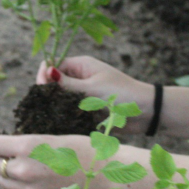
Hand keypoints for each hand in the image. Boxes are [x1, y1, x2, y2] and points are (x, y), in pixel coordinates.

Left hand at [0, 133, 110, 188]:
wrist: (109, 174)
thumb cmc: (86, 148)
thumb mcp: (54, 138)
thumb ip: (28, 144)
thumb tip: (8, 147)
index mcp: (28, 147)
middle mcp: (25, 169)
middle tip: (1, 150)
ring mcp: (32, 188)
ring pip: (4, 181)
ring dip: (6, 172)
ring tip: (18, 163)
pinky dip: (23, 183)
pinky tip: (37, 174)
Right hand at [36, 56, 153, 133]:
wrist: (146, 112)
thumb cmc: (121, 94)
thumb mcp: (92, 88)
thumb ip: (67, 84)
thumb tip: (46, 71)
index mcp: (81, 66)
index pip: (52, 65)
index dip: (44, 76)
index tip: (42, 89)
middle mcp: (80, 78)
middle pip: (54, 84)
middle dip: (49, 94)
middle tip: (48, 105)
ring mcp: (83, 94)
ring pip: (60, 100)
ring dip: (57, 107)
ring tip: (53, 115)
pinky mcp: (87, 110)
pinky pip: (70, 112)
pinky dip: (66, 117)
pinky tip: (62, 123)